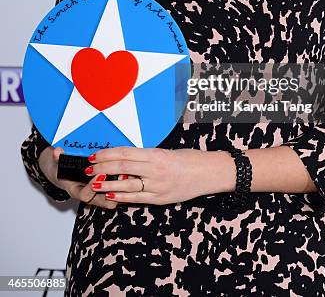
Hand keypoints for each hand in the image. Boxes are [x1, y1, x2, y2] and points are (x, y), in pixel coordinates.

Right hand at [38, 146, 121, 209]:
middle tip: (122, 176)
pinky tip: (130, 174)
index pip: (85, 195)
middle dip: (113, 190)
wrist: (61, 175)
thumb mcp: (57, 164)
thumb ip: (57, 159)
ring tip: (129, 175)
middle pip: (103, 202)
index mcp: (76, 191)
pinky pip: (116, 192)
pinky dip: (123, 185)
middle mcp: (88, 196)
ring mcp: (98, 195)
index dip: (93, 186)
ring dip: (121, 188)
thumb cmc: (61, 171)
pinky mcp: (105, 190)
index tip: (101, 174)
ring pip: (113, 198)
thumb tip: (57, 152)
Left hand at [85, 147, 231, 204]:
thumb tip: (126, 160)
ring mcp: (157, 186)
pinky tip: (110, 195)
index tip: (94, 155)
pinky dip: (121, 196)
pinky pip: (136, 198)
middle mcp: (154, 170)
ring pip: (125, 185)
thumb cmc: (190, 159)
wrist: (210, 173)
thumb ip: (147, 157)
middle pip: (121, 167)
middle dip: (101, 168)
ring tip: (93, 183)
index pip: (125, 153)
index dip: (106, 154)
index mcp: (156, 154)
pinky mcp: (160, 198)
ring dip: (106, 184)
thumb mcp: (167, 153)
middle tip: (88, 168)